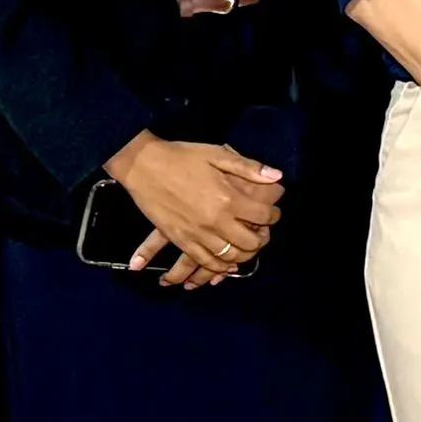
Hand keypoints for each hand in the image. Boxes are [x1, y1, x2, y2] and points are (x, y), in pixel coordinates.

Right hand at [108, 131, 284, 288]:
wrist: (143, 166)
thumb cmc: (182, 157)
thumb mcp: (217, 155)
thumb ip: (249, 167)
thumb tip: (277, 176)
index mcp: (228, 199)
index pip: (264, 216)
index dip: (274, 215)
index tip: (273, 213)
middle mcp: (215, 222)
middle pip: (250, 243)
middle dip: (261, 239)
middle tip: (261, 232)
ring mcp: (197, 234)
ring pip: (229, 257)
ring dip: (242, 255)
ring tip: (245, 247)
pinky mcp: (180, 240)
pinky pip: (204, 262)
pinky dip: (218, 267)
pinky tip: (224, 262)